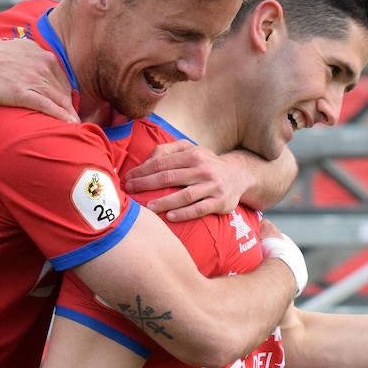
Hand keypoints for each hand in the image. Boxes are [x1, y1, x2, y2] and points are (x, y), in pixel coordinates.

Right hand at [0, 40, 76, 122]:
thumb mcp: (19, 48)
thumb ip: (33, 56)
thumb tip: (40, 63)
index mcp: (43, 55)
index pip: (62, 79)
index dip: (67, 95)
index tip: (69, 107)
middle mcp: (43, 66)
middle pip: (64, 91)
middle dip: (72, 107)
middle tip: (78, 121)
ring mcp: (34, 80)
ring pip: (59, 100)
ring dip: (71, 115)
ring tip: (79, 127)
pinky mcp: (23, 93)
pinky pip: (48, 107)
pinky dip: (61, 117)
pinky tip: (70, 125)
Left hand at [124, 141, 249, 220]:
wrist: (239, 175)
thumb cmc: (206, 163)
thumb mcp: (191, 150)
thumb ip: (168, 151)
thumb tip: (147, 161)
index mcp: (193, 154)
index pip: (162, 162)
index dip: (142, 170)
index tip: (128, 178)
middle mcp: (203, 169)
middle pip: (169, 177)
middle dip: (146, 184)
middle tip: (130, 191)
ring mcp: (212, 186)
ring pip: (185, 195)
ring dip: (164, 202)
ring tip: (148, 207)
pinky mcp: (220, 202)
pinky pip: (199, 209)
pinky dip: (184, 214)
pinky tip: (170, 217)